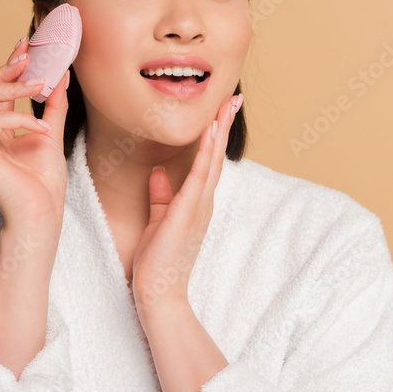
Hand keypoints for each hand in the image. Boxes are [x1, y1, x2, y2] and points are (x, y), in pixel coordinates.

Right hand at [0, 36, 69, 226]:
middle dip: (0, 67)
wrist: (43, 212)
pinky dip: (21, 117)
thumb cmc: (44, 181)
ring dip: (12, 86)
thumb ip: (53, 105)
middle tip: (29, 61)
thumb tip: (61, 74)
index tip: (27, 44)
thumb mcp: (51, 132)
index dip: (6, 63)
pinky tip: (41, 128)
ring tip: (40, 87)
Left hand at [130, 93, 243, 312]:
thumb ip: (161, 196)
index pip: (209, 162)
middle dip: (224, 126)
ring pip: (213, 161)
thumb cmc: (157, 262)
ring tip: (226, 106)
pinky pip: (198, 177)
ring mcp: (198, 207)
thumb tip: (158, 174)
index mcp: (196, 203)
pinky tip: (209, 134)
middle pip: (217, 156)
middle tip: (235, 98)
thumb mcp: (157, 221)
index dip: (215, 136)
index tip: (221, 111)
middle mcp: (203, 202)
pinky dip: (205, 154)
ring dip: (219, 132)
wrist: (159, 293)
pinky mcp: (187, 213)